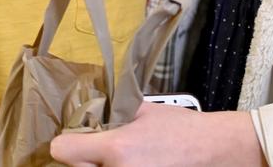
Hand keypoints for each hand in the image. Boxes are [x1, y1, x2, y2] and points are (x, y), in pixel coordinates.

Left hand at [49, 101, 267, 166]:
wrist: (209, 151)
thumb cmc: (181, 128)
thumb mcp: (145, 110)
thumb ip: (116, 111)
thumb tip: (94, 110)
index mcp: (117, 148)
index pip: (64, 150)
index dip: (66, 141)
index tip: (73, 138)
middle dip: (82, 158)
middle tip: (97, 148)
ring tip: (117, 157)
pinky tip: (128, 164)